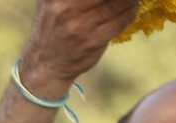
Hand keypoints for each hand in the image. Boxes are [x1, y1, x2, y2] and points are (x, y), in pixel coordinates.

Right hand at [19, 0, 138, 95]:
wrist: (45, 63)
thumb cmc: (54, 24)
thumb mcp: (52, 0)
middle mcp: (65, 9)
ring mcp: (79, 26)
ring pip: (118, 3)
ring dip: (130, 0)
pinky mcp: (92, 41)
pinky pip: (120, 21)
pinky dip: (130, 12)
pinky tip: (130, 8)